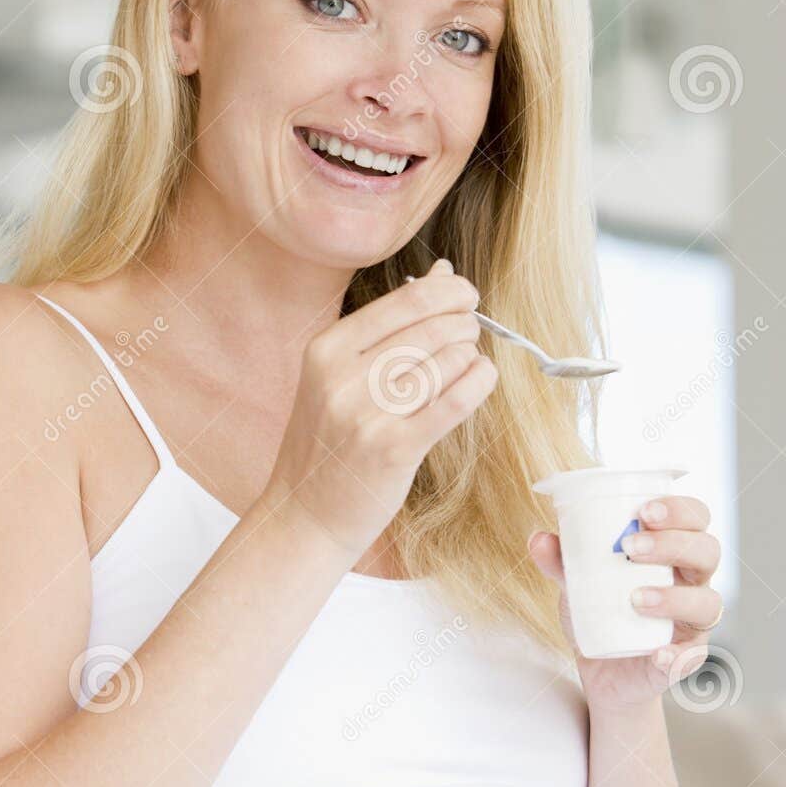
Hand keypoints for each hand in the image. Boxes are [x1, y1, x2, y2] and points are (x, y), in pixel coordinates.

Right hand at [261, 259, 497, 564]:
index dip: (449, 292)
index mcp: (326, 350)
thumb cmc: (329, 442)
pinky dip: (479, 382)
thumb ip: (389, 326)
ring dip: (470, 358)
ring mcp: (367, 414)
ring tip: (465, 367)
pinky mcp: (394, 448)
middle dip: (464, 324)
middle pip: (432, 327)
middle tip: (470, 335)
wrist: (304, 514)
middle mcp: (342, 378)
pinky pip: (455, 400)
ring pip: (448, 361)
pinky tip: (480, 378)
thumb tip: (443, 272)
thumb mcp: (338, 376)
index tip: (466, 297)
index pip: (405, 301)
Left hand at [527, 494, 722, 712]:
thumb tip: (538, 539)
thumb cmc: (600, 611)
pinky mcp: (685, 658)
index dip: (680, 510)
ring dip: (675, 597)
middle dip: (672, 544)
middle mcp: (692, 582)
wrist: (601, 668)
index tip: (645, 510)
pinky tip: (656, 653)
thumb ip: (562, 561)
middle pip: (708, 552)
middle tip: (631, 547)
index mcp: (673, 553)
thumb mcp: (578, 583)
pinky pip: (691, 656)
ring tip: (635, 598)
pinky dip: (676, 655)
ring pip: (707, 603)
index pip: (695, 519)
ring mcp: (693, 622)